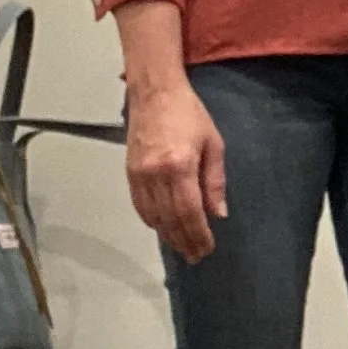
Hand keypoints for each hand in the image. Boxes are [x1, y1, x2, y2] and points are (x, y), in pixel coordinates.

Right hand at [126, 80, 227, 260]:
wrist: (155, 93)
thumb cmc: (188, 113)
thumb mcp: (213, 144)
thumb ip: (215, 181)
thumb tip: (218, 213)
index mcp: (179, 166)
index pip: (189, 212)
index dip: (198, 234)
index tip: (207, 248)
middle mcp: (156, 174)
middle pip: (170, 219)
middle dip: (184, 241)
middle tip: (196, 255)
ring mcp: (139, 175)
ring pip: (153, 217)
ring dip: (168, 236)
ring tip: (182, 247)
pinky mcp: (129, 173)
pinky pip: (140, 206)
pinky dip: (152, 221)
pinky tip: (163, 229)